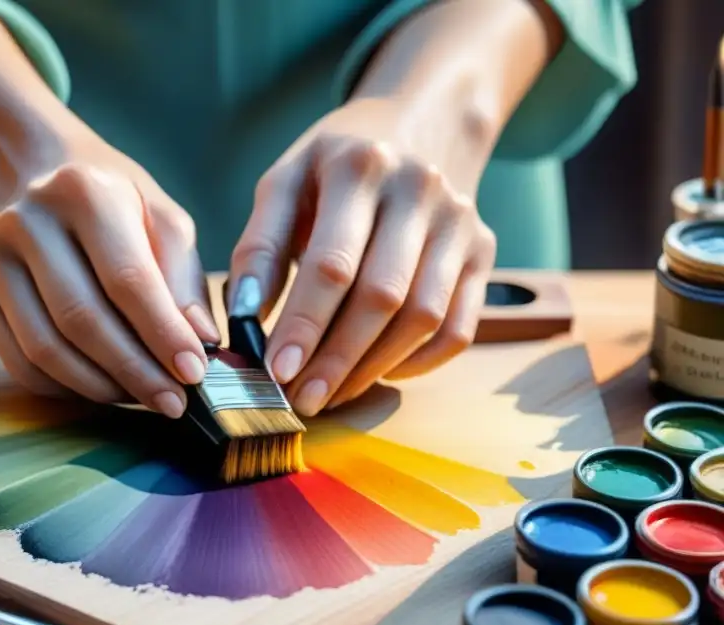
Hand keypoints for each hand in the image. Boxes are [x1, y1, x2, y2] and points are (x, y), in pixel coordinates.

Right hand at [0, 133, 219, 418]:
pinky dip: (67, 388)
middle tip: (174, 402)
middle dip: (134, 371)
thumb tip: (201, 339)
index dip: (162, 334)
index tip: (193, 373)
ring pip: (46, 349)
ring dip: (101, 387)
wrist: (38, 178)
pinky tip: (104, 388)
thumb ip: (184, 278)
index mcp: (83, 192)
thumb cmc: (115, 205)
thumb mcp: (162, 219)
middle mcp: (27, 223)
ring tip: (143, 396)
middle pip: (81, 319)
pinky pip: (21, 363)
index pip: (126, 279)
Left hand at [228, 99, 495, 417]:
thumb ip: (260, 248)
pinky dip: (419, 362)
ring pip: (423, 317)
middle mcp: (420, 189)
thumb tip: (244, 321)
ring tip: (330, 393)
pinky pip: (458, 327)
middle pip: (381, 296)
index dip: (304, 324)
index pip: (332, 263)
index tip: (276, 372)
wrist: (420, 123)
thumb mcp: (286, 184)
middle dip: (336, 359)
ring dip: (372, 367)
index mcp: (359, 166)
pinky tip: (378, 372)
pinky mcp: (482, 251)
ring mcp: (459, 222)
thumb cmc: (334, 166)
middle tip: (301, 399)